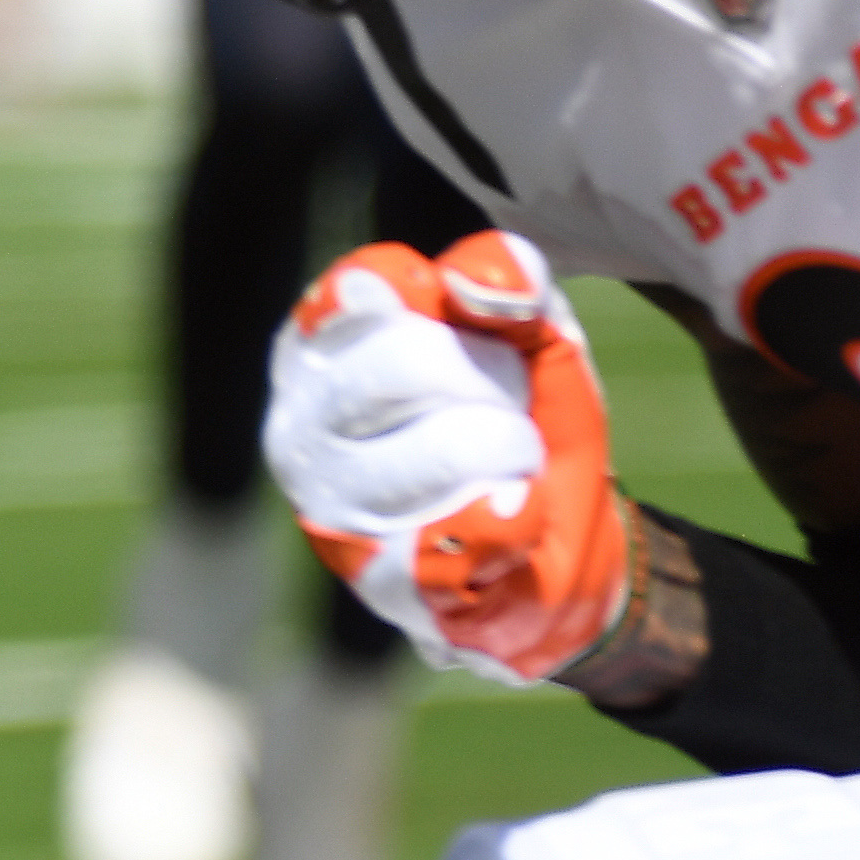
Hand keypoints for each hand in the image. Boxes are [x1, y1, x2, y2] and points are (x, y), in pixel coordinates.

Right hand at [264, 231, 631, 684]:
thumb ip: (512, 282)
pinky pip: (471, 533)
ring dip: (510, 454)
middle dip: (495, 383)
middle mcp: (301, 419)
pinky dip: (516, 524)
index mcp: (325, 345)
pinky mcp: (375, 577)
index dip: (441, 298)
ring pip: (447, 451)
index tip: (482, 322)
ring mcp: (329, 503)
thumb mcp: (537, 332)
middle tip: (504, 412)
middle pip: (411, 360)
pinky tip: (506, 526)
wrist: (558, 551)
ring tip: (506, 468)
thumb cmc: (525, 420)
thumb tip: (473, 281)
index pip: (363, 286)